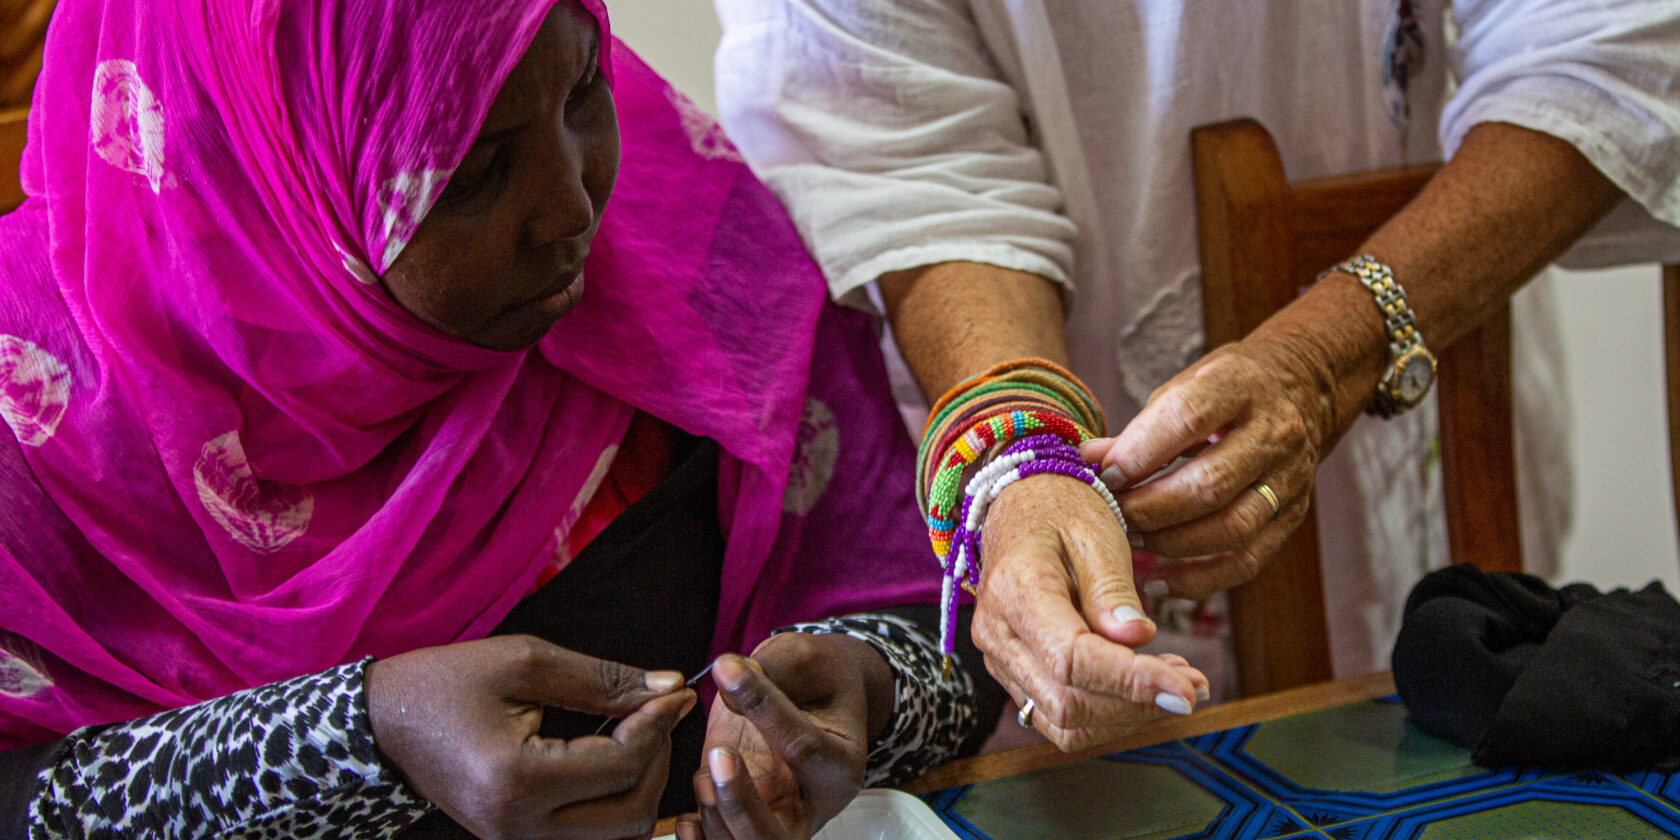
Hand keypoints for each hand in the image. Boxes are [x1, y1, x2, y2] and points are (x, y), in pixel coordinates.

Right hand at [365, 635, 695, 839]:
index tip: (674, 691)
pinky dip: (614, 799)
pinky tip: (613, 756)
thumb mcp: (525, 661)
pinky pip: (590, 833)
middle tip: (657, 714)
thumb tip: (670, 687)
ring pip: (617, 833)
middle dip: (658, 761)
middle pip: (632, 816)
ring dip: (641, 785)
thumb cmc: (445, 682)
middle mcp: (518, 827)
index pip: (623, 765)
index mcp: (516, 780)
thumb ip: (603, 680)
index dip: (659, 725)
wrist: (381, 724)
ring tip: (635, 732)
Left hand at [678, 633, 889, 839]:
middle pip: (780, 836)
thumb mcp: (805, 660)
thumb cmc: (817, 678)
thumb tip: (727, 674)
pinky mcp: (747, 820)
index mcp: (840, 763)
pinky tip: (687, 821)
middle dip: (742, 804)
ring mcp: (780, 818)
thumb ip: (770, 670)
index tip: (727, 669)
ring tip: (702, 778)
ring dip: (718, 819)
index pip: (803, 747)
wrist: (820, 696)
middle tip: (719, 755)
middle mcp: (813, 803)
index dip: (763, 708)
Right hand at [971, 473, 1208, 750]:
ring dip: (1127, 715)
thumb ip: (1112, 589)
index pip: (1072, 659)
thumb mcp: (1095, 533)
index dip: (1132, 682)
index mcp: (1014, 591)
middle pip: (1068, 702)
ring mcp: (1001, 659)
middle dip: (1138, 704)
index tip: (1187, 689)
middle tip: (1194, 684)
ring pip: (1065, 722)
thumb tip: (1138, 639)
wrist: (1020, 505)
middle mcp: (997, 634)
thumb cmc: (1061, 509)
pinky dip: (1108, 713)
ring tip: (1175, 680)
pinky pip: (1060, 716)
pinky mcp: (1015, 673)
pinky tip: (1144, 683)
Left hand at [1083, 338, 1325, 599]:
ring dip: (1170, 544)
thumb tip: (1085, 462)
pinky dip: (1198, 580)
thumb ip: (1137, 431)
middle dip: (1149, 508)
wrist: (1299, 392)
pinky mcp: (1291, 519)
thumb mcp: (1180, 392)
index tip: (1104, 476)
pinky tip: (1158, 581)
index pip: (1188, 420)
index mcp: (1239, 388)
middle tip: (1111, 517)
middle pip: (1210, 485)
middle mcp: (1273, 434)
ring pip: (1232, 528)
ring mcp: (1289, 480)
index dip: (1139, 453)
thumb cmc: (1221, 395)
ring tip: (1130, 542)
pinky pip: (1246, 562)